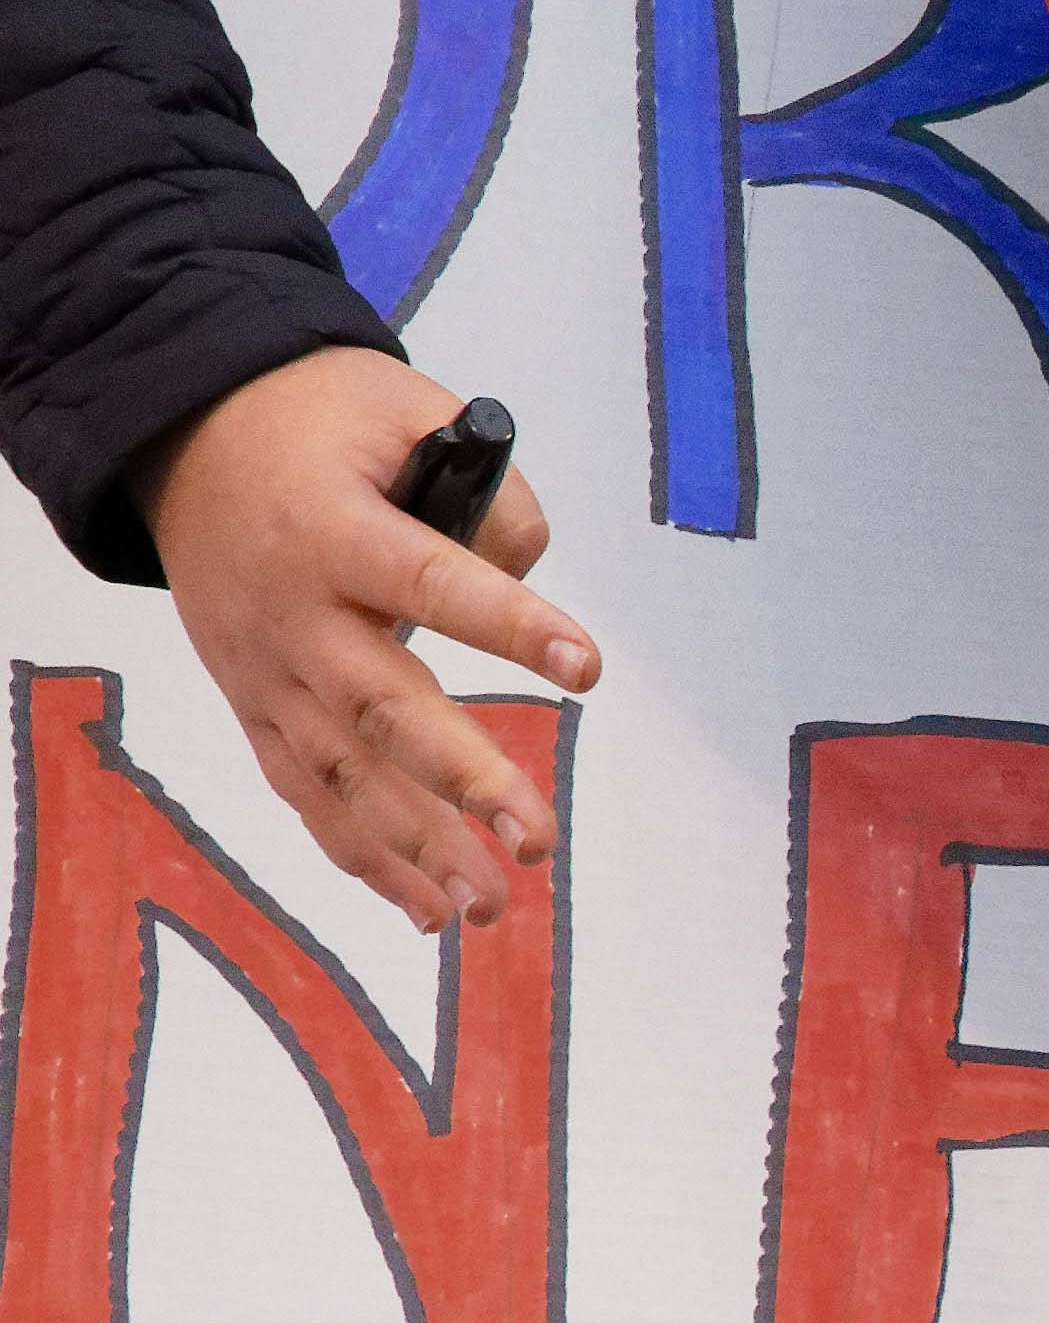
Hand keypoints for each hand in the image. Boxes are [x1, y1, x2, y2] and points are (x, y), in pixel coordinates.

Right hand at [140, 351, 597, 934]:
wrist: (186, 433)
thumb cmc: (319, 425)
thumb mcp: (405, 412)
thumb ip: (488, 501)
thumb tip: (530, 591)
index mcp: (332, 529)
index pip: (432, 582)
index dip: (511, 627)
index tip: (587, 669)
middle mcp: (293, 613)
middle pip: (381, 708)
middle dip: (463, 780)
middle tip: (537, 841)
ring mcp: (265, 668)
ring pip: (340, 771)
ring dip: (419, 846)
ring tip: (494, 905)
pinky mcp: (253, 705)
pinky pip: (305, 793)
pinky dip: (362, 857)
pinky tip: (428, 910)